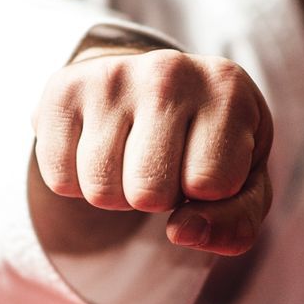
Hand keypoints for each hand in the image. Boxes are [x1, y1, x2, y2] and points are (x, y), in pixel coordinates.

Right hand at [33, 47, 274, 254]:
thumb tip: (181, 233)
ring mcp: (112, 75)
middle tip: (165, 166)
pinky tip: (99, 149)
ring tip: (134, 157)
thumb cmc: (212, 146)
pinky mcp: (64, 87)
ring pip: (101, 190)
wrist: (162, 88)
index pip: (210, 185)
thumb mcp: (245, 186)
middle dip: (158, 199)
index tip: (206, 163)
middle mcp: (170, 70)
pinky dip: (77, 183)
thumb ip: (236, 223)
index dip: (206, 194)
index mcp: (229, 90)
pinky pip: (59, 177)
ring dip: (117, 194)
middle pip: (149, 193)